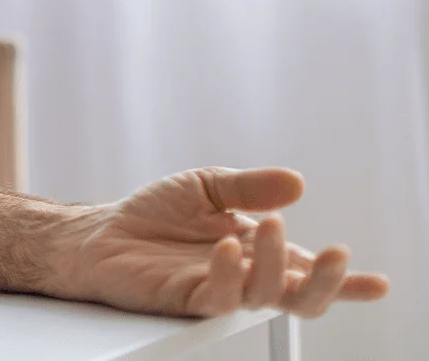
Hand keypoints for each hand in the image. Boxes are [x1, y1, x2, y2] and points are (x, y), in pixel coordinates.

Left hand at [54, 166, 388, 316]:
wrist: (103, 232)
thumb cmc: (154, 214)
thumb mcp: (207, 187)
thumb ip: (250, 187)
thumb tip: (297, 183)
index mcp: (260, 251)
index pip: (308, 270)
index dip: (347, 282)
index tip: (379, 284)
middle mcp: (246, 276)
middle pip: (301, 296)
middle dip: (326, 282)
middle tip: (335, 255)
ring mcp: (220, 289)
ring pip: (267, 295)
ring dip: (275, 263)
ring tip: (268, 227)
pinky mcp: (189, 298)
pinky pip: (220, 296)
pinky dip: (230, 272)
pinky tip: (227, 248)